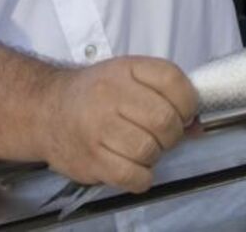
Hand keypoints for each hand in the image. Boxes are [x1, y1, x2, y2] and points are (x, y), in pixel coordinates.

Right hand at [40, 56, 197, 192]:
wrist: (47, 108)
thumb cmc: (95, 92)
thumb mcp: (128, 77)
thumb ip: (164, 94)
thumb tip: (198, 125)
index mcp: (125, 68)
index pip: (172, 80)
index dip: (188, 101)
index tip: (185, 112)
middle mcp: (111, 94)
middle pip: (164, 119)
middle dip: (173, 133)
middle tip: (163, 134)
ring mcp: (98, 128)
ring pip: (149, 149)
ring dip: (154, 154)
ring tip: (143, 148)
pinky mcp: (90, 159)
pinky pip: (131, 175)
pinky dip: (141, 176)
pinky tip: (134, 166)